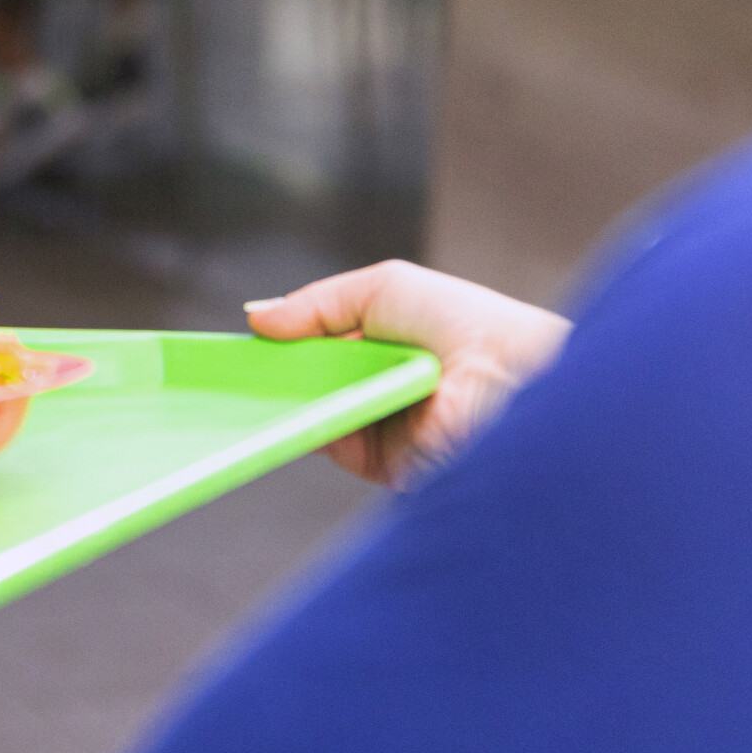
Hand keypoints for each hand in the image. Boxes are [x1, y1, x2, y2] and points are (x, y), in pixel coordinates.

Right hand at [248, 260, 570, 488]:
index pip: (323, 348)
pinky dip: (307, 427)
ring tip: (259, 379)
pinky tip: (291, 406)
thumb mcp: (383, 287)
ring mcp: (381, 428)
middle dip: (279, 373)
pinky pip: (330, 445)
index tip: (249, 342)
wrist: (509, 376)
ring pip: (314, 414)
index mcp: (390, 346)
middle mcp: (384, 388)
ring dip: (288, 398)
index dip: (286, 344)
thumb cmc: (465, 324)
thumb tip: (256, 317)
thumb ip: (315, 304)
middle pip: (312, 383)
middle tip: (242, 363)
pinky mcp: (383, 464)